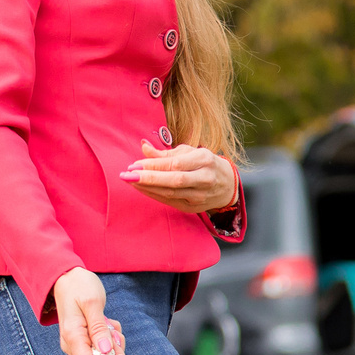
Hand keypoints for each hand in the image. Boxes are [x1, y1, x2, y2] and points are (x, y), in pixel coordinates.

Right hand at [52, 268, 130, 354]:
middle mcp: (73, 346)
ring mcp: (78, 345)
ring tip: (109, 323)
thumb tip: (106, 353)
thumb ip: (99, 329)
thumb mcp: (92, 303)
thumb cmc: (79, 286)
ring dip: (115, 344)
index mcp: (73, 338)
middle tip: (115, 331)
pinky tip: (107, 323)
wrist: (67, 277)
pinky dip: (111, 339)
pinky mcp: (85, 341)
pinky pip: (104, 350)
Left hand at [121, 140, 240, 214]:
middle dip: (149, 178)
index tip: (134, 164)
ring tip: (129, 181)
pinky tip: (141, 189)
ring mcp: (200, 196)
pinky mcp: (193, 208)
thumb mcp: (189, 152)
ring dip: (147, 188)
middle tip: (127, 175)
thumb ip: (165, 152)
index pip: (175, 164)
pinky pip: (170, 201)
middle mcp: (205, 178)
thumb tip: (143, 146)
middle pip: (174, 180)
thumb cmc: (205, 164)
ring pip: (171, 193)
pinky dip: (154, 195)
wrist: (227, 185)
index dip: (154, 165)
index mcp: (205, 159)